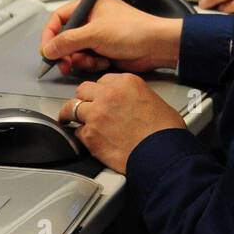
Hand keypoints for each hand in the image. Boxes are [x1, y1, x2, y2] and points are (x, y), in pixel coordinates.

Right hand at [39, 0, 181, 77]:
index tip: (47, 51)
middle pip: (65, 38)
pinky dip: (91, 63)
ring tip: (92, 60)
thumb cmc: (133, 30)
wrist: (155, 46)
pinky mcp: (103, 49)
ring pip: (75, 51)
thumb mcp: (94, 33)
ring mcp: (97, 35)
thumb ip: (68, 41)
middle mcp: (91, 18)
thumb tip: (48, 49)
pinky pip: (87, 59)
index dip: (50, 35)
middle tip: (65, 63)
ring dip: (80, 59)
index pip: (58, 18)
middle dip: (66, 52)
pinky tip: (103, 61)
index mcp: (88, 5)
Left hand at [58, 74, 184, 172]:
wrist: (162, 153)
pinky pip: (77, 132)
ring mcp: (96, 114)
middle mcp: (108, 95)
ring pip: (71, 108)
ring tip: (69, 118)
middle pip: (83, 89)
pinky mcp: (90, 135)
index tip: (100, 96)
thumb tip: (129, 104)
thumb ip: (134, 97)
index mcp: (125, 82)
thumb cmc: (164, 131)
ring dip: (72, 114)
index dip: (101, 91)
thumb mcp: (153, 100)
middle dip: (84, 98)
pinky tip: (87, 139)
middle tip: (85, 106)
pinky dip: (81, 136)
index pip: (103, 80)